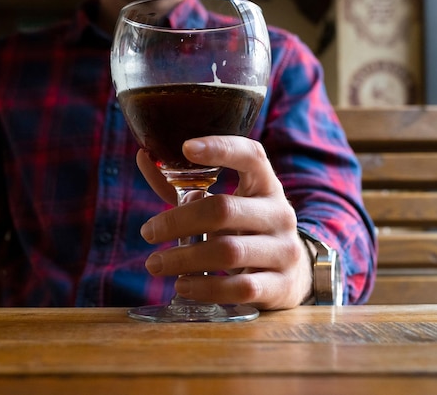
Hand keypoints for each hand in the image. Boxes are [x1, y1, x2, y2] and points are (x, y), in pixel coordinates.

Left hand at [136, 136, 312, 309]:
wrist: (293, 273)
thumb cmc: (246, 230)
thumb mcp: (225, 205)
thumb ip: (185, 186)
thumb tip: (143, 156)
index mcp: (265, 184)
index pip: (250, 156)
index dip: (220, 148)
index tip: (186, 148)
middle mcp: (279, 213)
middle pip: (223, 210)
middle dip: (178, 221)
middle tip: (148, 232)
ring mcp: (284, 250)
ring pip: (229, 251)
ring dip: (184, 259)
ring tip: (155, 264)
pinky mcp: (281, 285)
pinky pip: (240, 288)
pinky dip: (205, 288)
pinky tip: (183, 285)